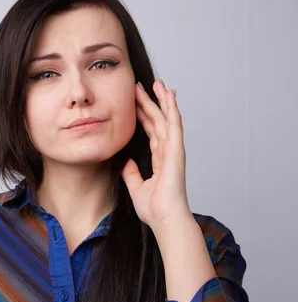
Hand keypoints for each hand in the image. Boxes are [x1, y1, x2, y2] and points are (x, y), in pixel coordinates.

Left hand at [121, 79, 192, 230]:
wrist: (164, 218)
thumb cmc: (154, 209)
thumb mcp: (135, 187)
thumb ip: (131, 173)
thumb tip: (125, 161)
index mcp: (159, 160)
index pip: (150, 132)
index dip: (142, 116)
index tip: (134, 103)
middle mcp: (167, 152)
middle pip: (157, 121)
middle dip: (149, 103)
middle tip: (139, 86)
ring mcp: (173, 150)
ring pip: (167, 119)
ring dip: (162, 100)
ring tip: (157, 83)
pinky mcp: (177, 150)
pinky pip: (174, 125)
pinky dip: (172, 109)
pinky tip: (170, 95)